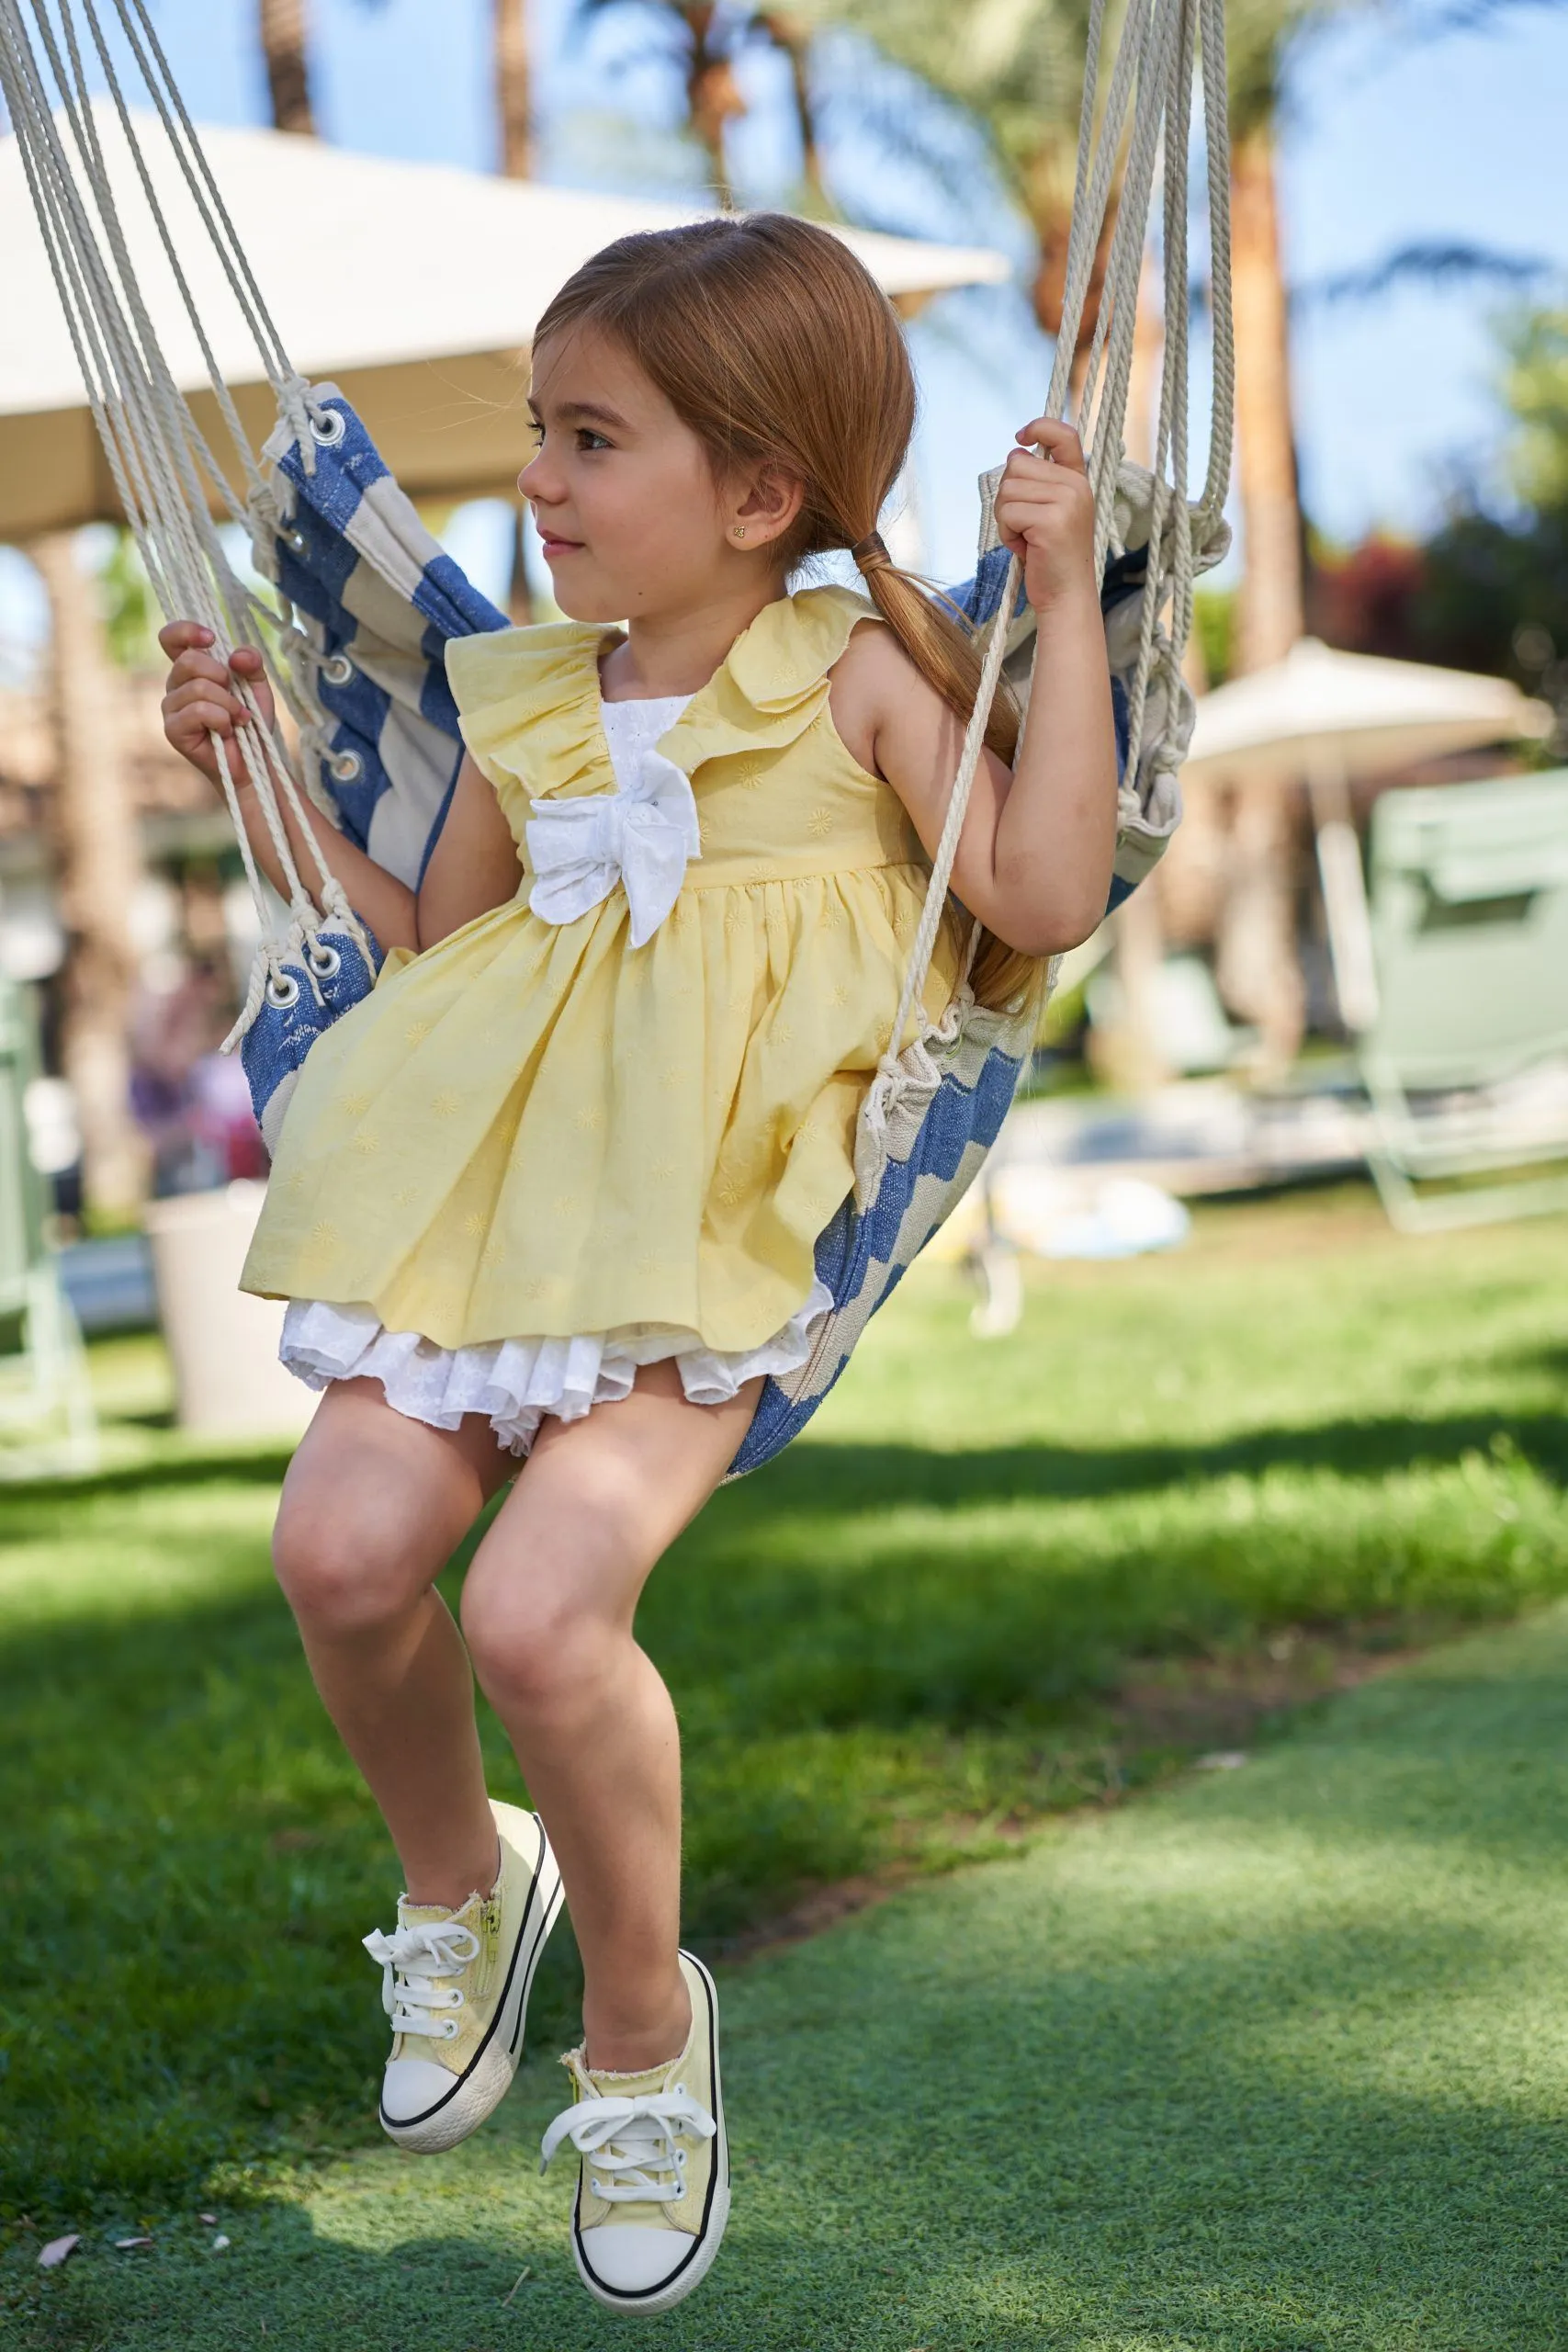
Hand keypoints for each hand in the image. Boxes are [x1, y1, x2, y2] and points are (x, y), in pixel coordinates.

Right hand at [158, 621, 275, 791]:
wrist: (254, 761)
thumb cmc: (250, 722)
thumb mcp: (257, 685)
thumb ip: (251, 662)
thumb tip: (235, 655)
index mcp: (190, 669)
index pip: (170, 638)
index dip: (186, 631)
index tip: (212, 639)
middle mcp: (175, 684)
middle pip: (188, 660)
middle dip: (221, 676)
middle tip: (236, 696)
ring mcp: (171, 707)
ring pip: (198, 688)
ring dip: (228, 704)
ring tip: (238, 719)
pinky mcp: (173, 729)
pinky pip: (198, 710)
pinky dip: (222, 719)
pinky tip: (227, 731)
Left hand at [992, 418, 1096, 614]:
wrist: (1066, 595)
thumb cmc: (1051, 556)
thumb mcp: (1050, 511)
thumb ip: (1038, 482)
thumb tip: (1016, 453)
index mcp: (1078, 479)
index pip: (1064, 434)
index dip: (1039, 427)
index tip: (1021, 438)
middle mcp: (1076, 486)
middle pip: (1017, 465)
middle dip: (1008, 496)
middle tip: (1024, 525)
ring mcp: (1066, 502)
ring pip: (1007, 489)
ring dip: (1005, 518)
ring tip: (1025, 538)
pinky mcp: (1051, 521)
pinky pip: (1007, 513)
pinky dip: (1006, 533)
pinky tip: (1024, 548)